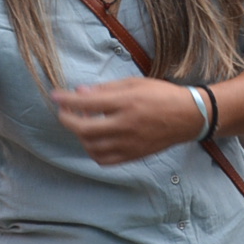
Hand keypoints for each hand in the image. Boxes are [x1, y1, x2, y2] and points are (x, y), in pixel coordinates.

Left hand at [49, 76, 206, 165]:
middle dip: (68, 120)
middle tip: (64, 112)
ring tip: (83, 124)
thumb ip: (106, 89)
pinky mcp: (133, 155)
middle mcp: (126, 125)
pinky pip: (105, 159)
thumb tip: (80, 92)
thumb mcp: (134, 84)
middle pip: (84, 129)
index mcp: (126, 103)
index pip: (87, 103)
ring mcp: (129, 143)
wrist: (188, 117)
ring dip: (80, 136)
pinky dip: (93, 151)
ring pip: (92, 147)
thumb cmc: (162, 95)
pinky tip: (95, 140)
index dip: (66, 100)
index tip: (55, 96)